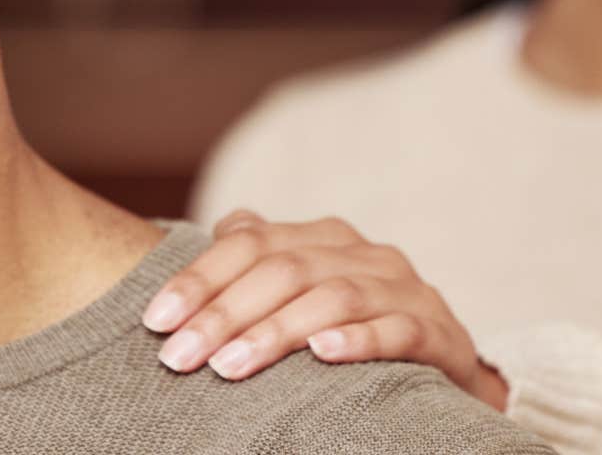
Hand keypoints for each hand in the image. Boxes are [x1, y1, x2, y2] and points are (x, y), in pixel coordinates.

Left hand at [143, 211, 508, 409]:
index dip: (199, 278)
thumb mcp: (305, 292)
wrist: (446, 366)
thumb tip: (201, 236)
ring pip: (333, 298)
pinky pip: (397, 331)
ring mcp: (404, 289)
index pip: (251, 241)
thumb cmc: (356, 329)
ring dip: (275, 333)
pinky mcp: (438, 332)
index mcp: (324, 236)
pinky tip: (322, 355)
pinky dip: (358, 341)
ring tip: (229, 367)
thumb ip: (259, 263)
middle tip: (179, 357)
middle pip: (283, 270)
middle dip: (223, 314)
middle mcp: (363, 253)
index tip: (155, 320)